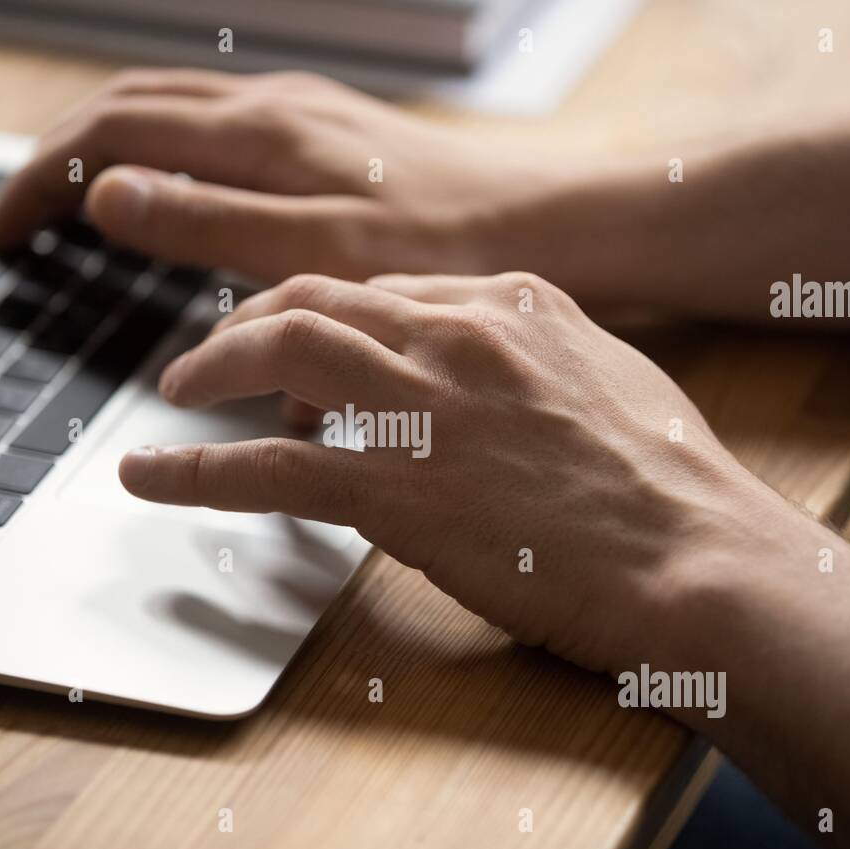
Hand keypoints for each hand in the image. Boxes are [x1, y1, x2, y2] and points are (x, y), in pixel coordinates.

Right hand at [0, 70, 560, 283]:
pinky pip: (215, 121)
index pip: (110, 136)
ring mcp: (300, 111)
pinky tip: (170, 185)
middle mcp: (271, 107)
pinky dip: (162, 149)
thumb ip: (209, 222)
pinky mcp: (328, 130)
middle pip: (126, 108)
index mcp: (257, 135)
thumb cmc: (445, 246)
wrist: (543, 220)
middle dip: (56, 160)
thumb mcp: (319, 251)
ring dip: (104, 147)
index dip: (40, 182)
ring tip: (68, 202)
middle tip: (13, 220)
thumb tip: (106, 195)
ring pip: (170, 108)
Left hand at [116, 272, 800, 671]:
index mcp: (512, 304)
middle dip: (250, 321)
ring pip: (278, 350)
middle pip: (315, 295)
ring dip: (211, 367)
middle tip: (217, 356)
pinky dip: (194, 469)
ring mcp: (420, 405)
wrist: (698, 558)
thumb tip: (481, 387)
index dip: (330, 318)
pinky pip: (265, 467)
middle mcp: (456, 334)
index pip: (383, 289)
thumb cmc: (672, 490)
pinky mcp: (392, 488)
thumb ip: (531, 370)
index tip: (306, 354)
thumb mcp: (609, 389)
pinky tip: (152, 476)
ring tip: (177, 394)